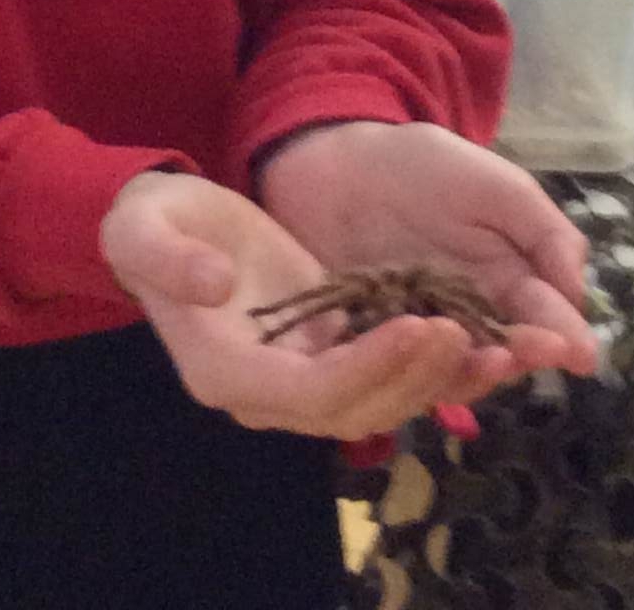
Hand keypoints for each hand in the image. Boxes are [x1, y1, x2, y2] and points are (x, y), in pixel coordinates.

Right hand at [99, 170, 518, 438]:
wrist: (165, 226)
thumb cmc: (152, 225)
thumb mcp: (142, 228)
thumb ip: (169, 259)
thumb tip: (216, 283)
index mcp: (222, 371)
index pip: (306, 393)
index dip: (364, 368)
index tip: (414, 325)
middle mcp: (265, 392)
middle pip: (353, 409)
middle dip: (413, 377)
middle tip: (464, 331)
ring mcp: (298, 377)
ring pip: (378, 401)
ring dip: (434, 380)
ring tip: (491, 344)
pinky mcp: (325, 350)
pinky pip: (383, 371)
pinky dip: (428, 363)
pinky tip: (475, 337)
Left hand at [255, 122, 598, 403]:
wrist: (336, 162)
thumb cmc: (422, 168)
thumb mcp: (495, 185)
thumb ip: (542, 231)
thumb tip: (579, 290)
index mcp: (507, 283)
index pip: (543, 318)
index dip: (563, 336)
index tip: (580, 353)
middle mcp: (467, 320)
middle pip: (502, 351)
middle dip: (523, 354)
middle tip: (538, 353)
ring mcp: (417, 335)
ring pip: (452, 368)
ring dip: (472, 367)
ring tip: (490, 357)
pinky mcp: (366, 341)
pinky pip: (391, 362)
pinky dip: (407, 365)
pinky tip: (418, 355)